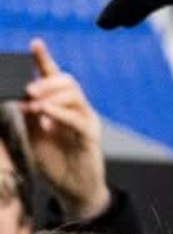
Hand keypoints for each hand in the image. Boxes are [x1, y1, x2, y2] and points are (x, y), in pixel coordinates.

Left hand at [22, 41, 108, 216]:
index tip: (35, 43)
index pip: (54, 77)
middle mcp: (76, 110)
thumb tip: (21, 94)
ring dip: (51, 95)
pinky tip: (45, 113)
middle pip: (67, 81)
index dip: (45, 59)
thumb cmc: (55, 163)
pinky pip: (77, 119)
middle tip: (28, 90)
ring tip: (34, 103)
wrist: (72, 190)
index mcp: (60, 106)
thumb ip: (30, 114)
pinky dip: (60, 113)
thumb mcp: (34, 134)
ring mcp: (85, 122)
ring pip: (74, 95)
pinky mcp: (90, 137)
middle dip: (46, 81)